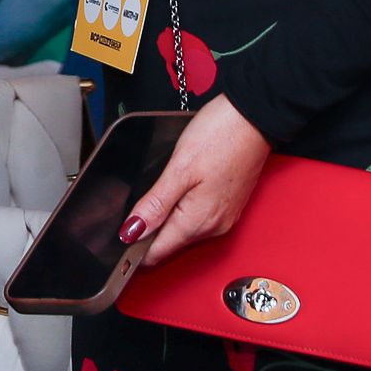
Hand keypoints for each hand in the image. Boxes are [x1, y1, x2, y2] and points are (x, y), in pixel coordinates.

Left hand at [119, 95, 270, 268]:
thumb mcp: (179, 168)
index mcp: (198, 221)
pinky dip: (180, 212)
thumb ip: (155, 204)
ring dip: (163, 222)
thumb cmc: (221, 136)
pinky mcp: (228, 205)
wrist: (254, 118)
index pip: (158, 253)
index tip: (117, 237)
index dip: (133, 249)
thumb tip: (132, 232)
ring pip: (183, 232)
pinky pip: (197, 219)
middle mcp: (213, 226)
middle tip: (125, 214)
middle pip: (169, 243)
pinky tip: (172, 194)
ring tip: (148, 201)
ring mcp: (223, 217)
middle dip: (146, 235)